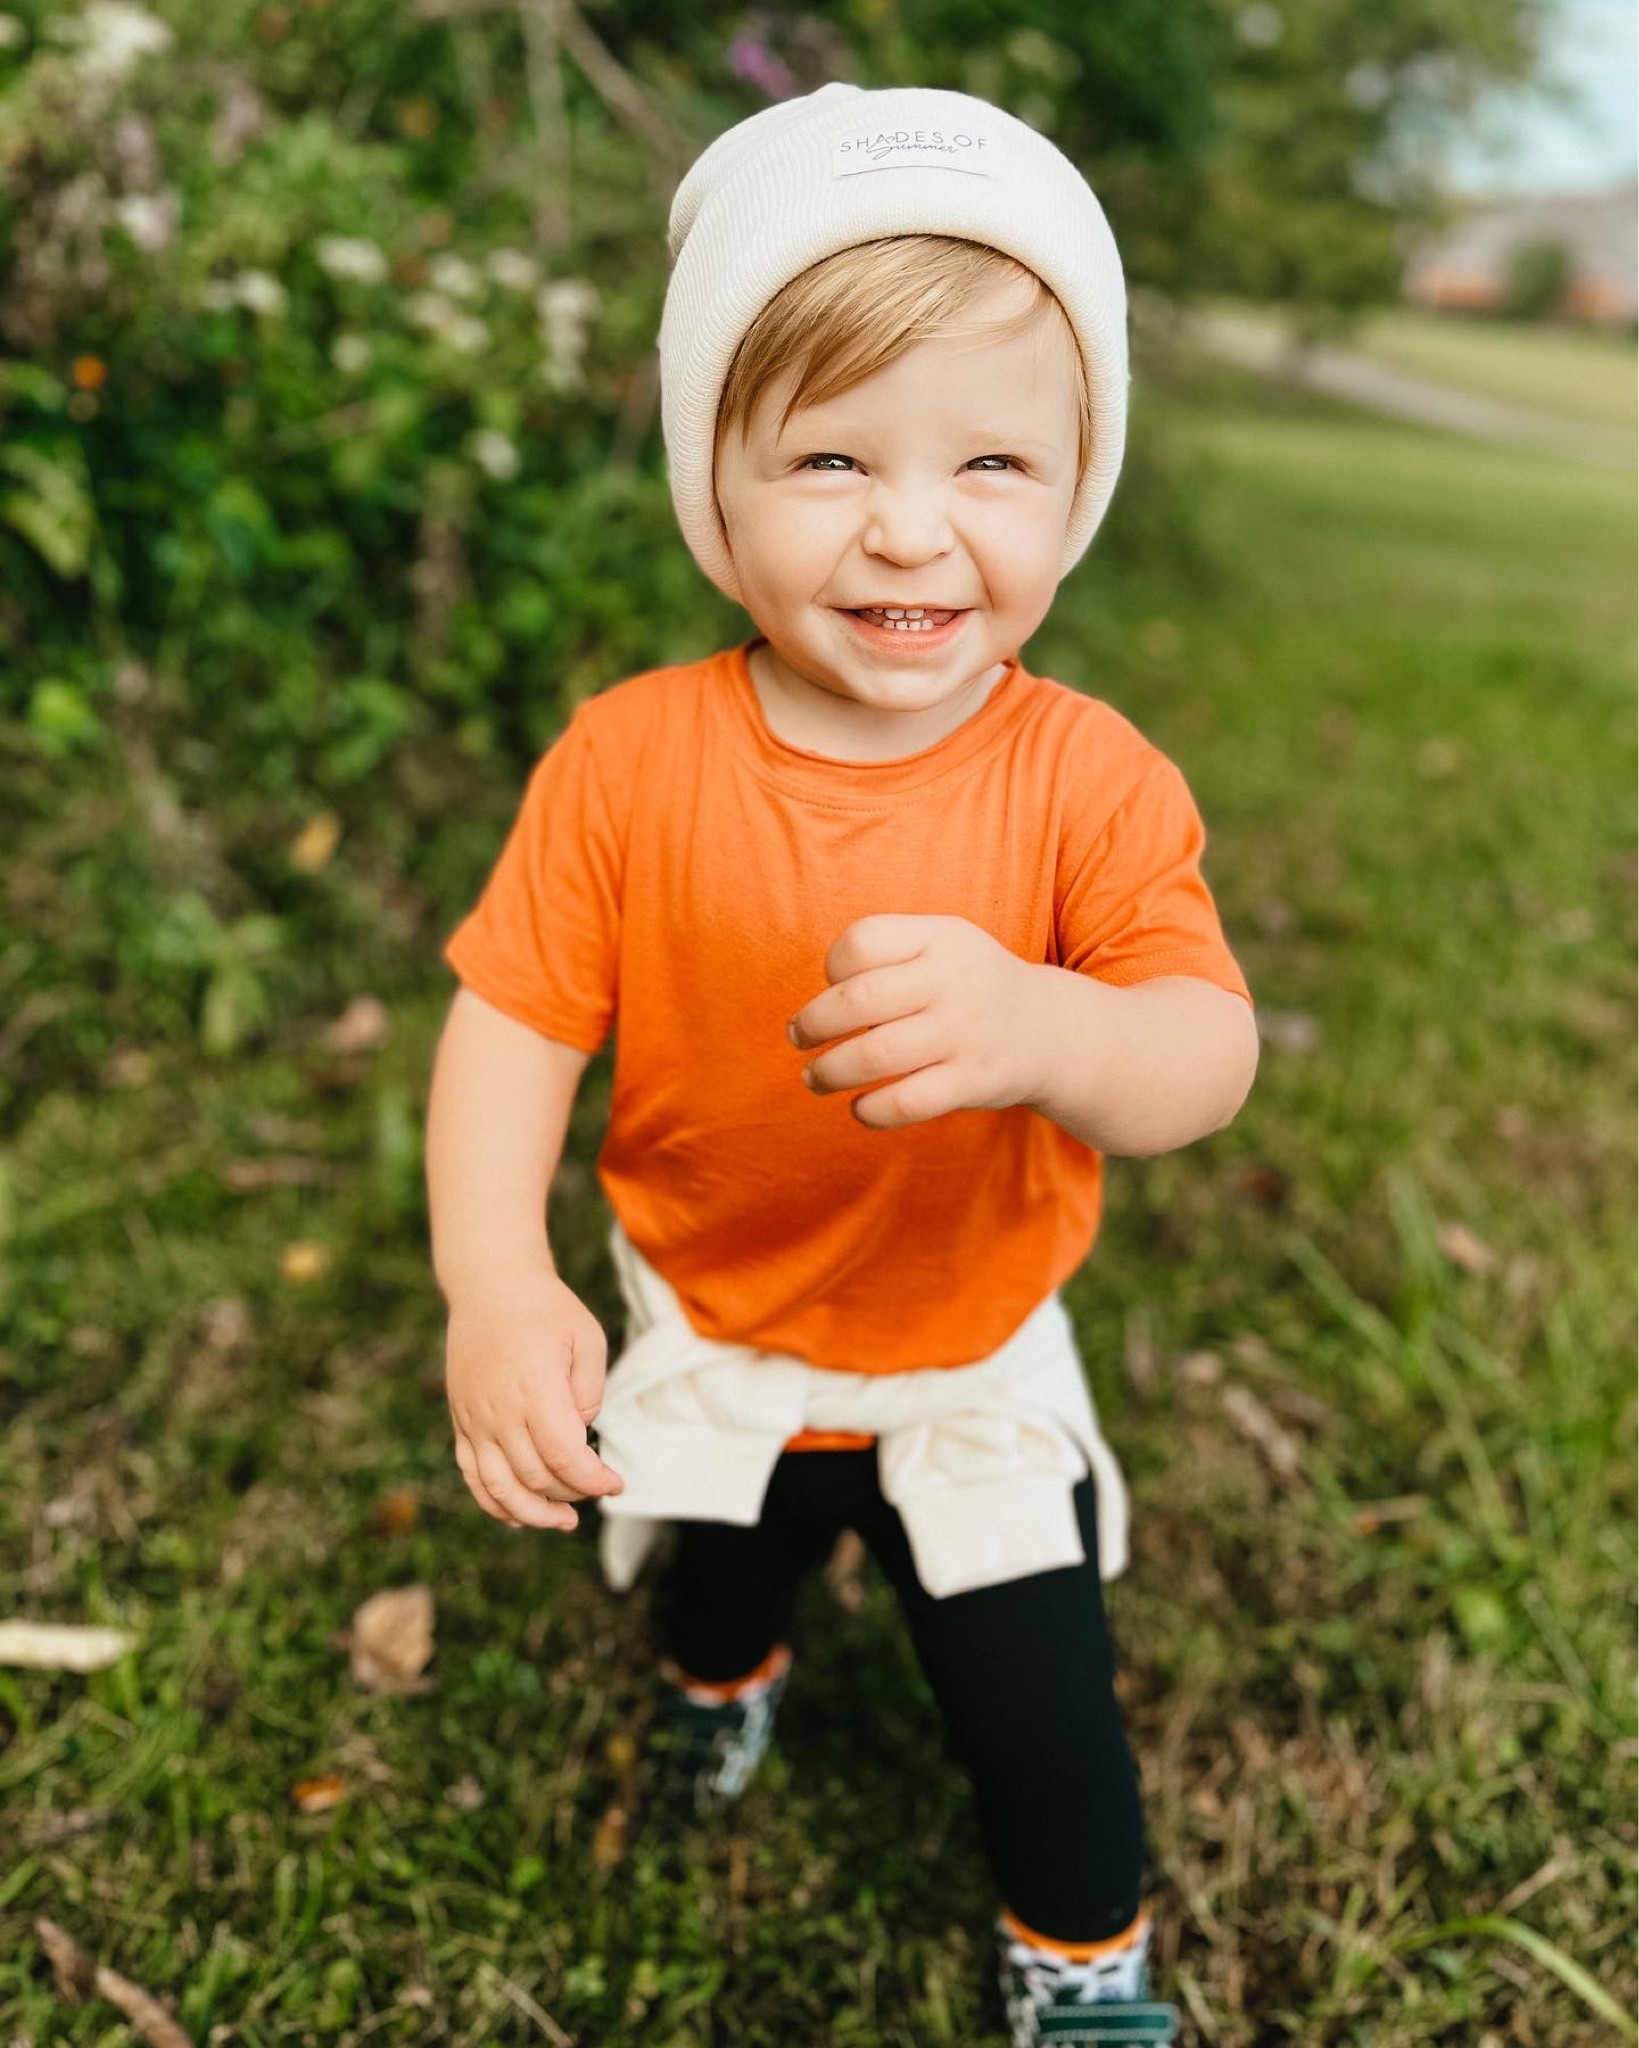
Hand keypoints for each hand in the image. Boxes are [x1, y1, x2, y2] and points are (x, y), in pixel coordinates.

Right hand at [444, 1261, 623, 1532]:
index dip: (593, 1481)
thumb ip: (589, 1393)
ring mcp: (474, 1420)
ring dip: (532, 1514)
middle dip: (572, 1494)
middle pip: (535, 1478)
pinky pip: (472, 1476)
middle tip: (596, 1487)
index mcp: (534, 1389)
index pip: (563, 1458)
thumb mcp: (587, 1339)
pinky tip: (520, 1516)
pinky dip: (494, 1503)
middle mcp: (499, 1411)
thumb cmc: (546, 1310)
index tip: (616, 1483)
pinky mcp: (461, 1422)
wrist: (490, 1286)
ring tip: (563, 1520)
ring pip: (499, 1489)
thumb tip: (580, 1433)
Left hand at [788, 914, 1044, 1130]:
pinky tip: (860, 1106)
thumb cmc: (967, 986)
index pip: (863, 942)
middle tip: (798, 1037)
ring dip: (829, 1071)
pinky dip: (870, 1111)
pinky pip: (906, 1102)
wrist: (1049, 1029)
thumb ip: (886, 958)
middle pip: (859, 1000)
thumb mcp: (941, 946)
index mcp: (941, 938)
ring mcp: (965, 1033)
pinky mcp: (974, 1081)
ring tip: (814, 1078)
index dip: (833, 967)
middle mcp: (954, 981)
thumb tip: (815, 1008)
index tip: (834, 987)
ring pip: (875, 1056)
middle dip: (813, 1023)